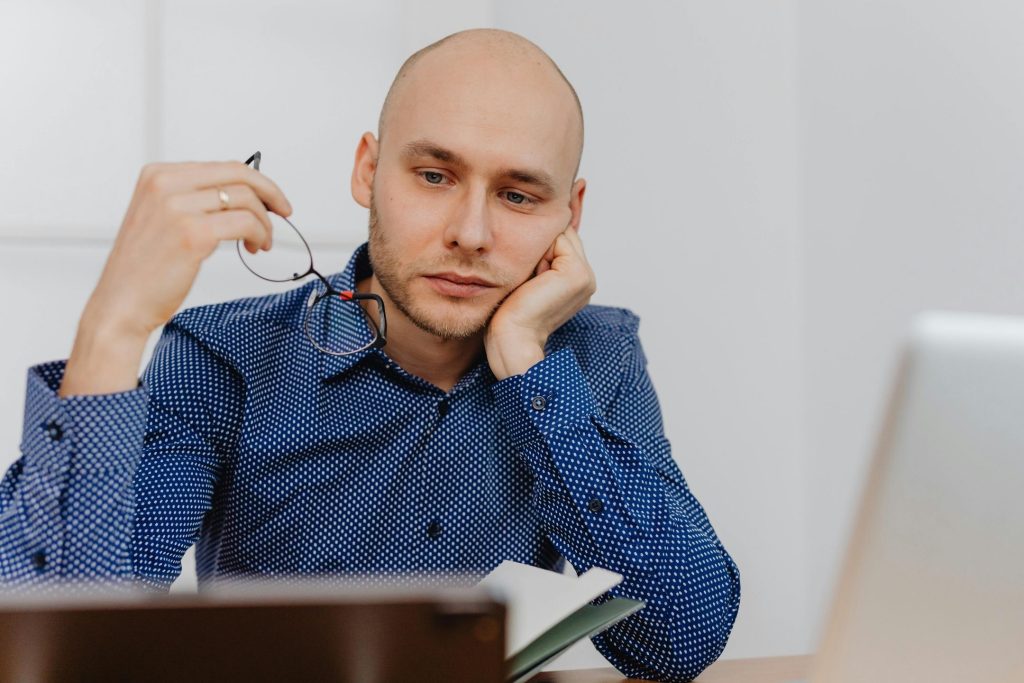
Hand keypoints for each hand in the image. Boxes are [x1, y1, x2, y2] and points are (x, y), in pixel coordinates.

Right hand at [60, 161, 291, 396]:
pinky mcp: (193, 233)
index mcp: (157, 175)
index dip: (256, 181)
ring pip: (246, 200)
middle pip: (238, 175)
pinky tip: (255, 248)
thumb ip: (193, 198)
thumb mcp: (162, 218)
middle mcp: (165, 184)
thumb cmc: (145, 268)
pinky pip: (246, 223)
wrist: (121, 304)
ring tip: (261, 243)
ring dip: (264, 223)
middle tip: (283, 212)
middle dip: (270, 193)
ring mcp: (177, 207)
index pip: (222, 166)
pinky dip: (260, 234)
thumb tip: (243, 194)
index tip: (272, 199)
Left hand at [484, 227, 595, 379]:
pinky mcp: (577, 274)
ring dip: (539, 251)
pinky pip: (557, 239)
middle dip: (541, 248)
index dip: (539, 250)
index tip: (529, 282)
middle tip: (530, 282)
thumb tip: (538, 230)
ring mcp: (586, 277)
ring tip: (532, 282)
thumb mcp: (529, 279)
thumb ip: (542, 257)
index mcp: (578, 282)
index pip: (561, 241)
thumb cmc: (511, 314)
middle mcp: (588, 279)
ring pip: (560, 234)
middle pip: (563, 235)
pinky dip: (539, 254)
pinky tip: (534, 281)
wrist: (512, 338)